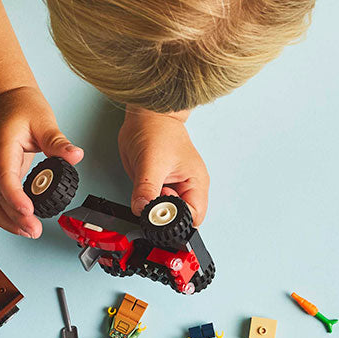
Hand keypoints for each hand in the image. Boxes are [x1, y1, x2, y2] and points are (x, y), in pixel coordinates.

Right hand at [0, 86, 82, 236]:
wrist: (7, 100)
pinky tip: (20, 223)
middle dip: (14, 218)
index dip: (15, 197)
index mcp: (1, 147)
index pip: (5, 177)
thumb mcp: (44, 120)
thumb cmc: (21, 107)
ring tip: (28, 232)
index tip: (28, 211)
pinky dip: (5, 215)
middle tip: (34, 230)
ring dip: (7, 221)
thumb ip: (58, 142)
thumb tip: (75, 155)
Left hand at [118, 106, 208, 224]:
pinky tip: (142, 187)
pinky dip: (144, 202)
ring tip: (148, 185)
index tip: (160, 208)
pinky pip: (151, 204)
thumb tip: (143, 210)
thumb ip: (147, 189)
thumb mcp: (151, 162)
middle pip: (177, 218)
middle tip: (152, 193)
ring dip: (151, 207)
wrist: (145, 118)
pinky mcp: (157, 187)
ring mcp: (171, 188)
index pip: (194, 217)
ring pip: (162, 213)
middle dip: (162, 213)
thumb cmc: (157, 130)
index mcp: (195, 183)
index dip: (176, 219)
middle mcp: (186, 188)